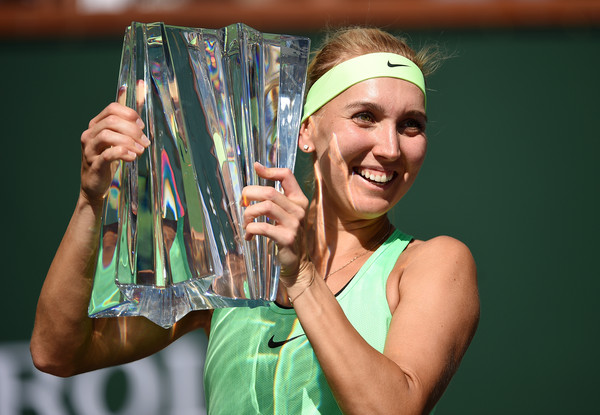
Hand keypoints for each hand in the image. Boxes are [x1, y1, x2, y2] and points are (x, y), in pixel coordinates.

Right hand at [79, 101, 148, 204]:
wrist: (94, 185)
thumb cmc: (107, 161)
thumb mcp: (115, 142)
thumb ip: (125, 130)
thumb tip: (142, 123)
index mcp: (95, 126)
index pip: (112, 109)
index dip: (130, 114)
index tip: (141, 126)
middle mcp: (89, 134)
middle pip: (111, 121)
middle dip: (133, 130)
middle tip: (145, 142)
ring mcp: (89, 149)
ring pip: (107, 135)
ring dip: (128, 141)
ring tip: (140, 150)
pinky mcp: (94, 165)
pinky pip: (107, 155)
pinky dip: (122, 153)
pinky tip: (132, 157)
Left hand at [242, 162, 310, 287]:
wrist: (296, 262)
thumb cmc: (285, 233)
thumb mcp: (284, 212)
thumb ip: (274, 195)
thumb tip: (257, 166)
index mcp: (299, 199)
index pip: (287, 175)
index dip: (269, 170)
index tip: (255, 168)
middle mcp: (299, 209)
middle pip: (269, 192)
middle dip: (249, 194)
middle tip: (242, 203)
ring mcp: (294, 224)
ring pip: (264, 207)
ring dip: (248, 214)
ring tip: (246, 223)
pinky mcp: (286, 238)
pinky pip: (262, 227)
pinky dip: (250, 230)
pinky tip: (248, 236)